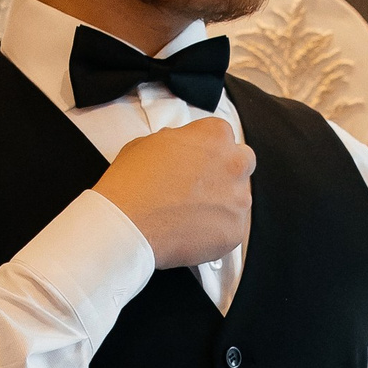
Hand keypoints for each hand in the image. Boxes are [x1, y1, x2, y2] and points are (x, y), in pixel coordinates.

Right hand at [98, 120, 255, 269]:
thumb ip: (177, 141)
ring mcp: (238, 199)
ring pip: (238, 199)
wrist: (126, 225)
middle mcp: (234, 164)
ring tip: (188, 215)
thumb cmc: (131, 183)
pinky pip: (231, 229)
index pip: (222, 137)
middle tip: (198, 187)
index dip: (206, 151)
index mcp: (215, 135)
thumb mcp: (148, 142)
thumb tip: (180, 150)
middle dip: (225, 174)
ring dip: (220, 204)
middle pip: (241, 164)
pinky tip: (190, 232)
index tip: (195, 163)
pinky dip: (215, 232)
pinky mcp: (235, 231)